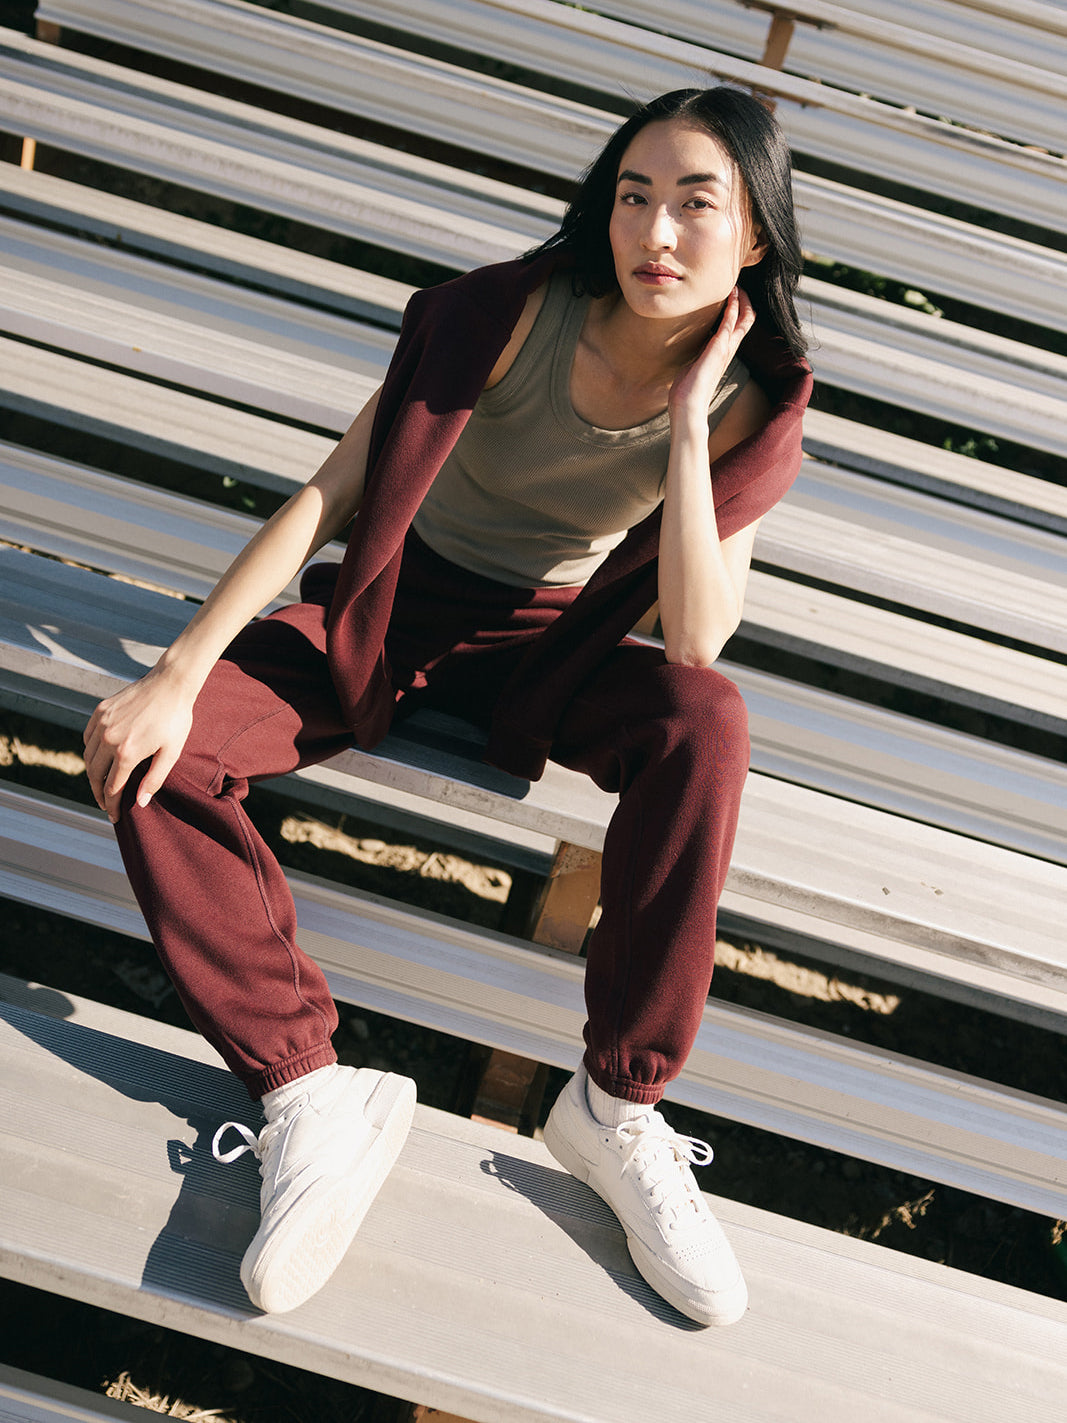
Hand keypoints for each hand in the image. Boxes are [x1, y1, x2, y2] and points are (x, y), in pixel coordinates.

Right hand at [83, 667, 195, 822]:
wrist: (170, 684)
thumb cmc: (175, 719)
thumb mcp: (171, 753)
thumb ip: (154, 779)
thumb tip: (140, 802)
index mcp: (127, 752)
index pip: (112, 788)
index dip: (112, 806)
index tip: (114, 816)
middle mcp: (109, 739)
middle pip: (95, 776)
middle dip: (99, 794)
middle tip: (105, 805)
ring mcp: (102, 723)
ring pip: (88, 757)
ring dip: (92, 774)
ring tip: (101, 784)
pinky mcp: (100, 711)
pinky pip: (88, 737)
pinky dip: (90, 751)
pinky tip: (99, 758)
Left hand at [668, 287, 755, 423]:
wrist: (688, 405)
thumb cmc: (687, 390)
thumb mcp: (693, 365)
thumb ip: (698, 354)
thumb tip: (692, 349)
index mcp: (723, 354)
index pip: (738, 328)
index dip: (738, 311)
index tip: (732, 296)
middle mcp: (728, 350)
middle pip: (747, 321)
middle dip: (744, 302)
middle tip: (739, 286)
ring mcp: (725, 349)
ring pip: (743, 319)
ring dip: (740, 301)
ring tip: (737, 285)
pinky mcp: (718, 348)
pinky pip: (730, 323)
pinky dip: (732, 308)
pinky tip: (731, 296)